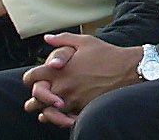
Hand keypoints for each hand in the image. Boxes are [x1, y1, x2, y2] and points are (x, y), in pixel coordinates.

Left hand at [22, 34, 140, 128]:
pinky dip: (58, 118)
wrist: (128, 70)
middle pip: (34, 100)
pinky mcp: (81, 111)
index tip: (35, 78)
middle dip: (34, 98)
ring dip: (45, 110)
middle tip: (37, 97)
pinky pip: (61, 120)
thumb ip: (63, 39)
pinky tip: (60, 113)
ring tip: (47, 107)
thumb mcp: (85, 41)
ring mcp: (71, 101)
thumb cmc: (107, 54)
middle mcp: (62, 88)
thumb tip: (47, 38)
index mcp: (59, 70)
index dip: (30, 78)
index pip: (30, 78)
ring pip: (46, 113)